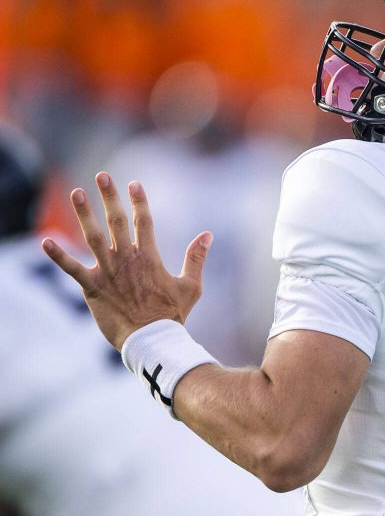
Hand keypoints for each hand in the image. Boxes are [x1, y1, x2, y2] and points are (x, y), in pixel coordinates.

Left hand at [41, 172, 211, 350]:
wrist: (151, 340)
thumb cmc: (172, 315)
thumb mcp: (191, 285)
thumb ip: (196, 258)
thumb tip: (207, 234)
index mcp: (150, 257)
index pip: (144, 221)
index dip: (139, 201)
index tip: (134, 183)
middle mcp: (127, 259)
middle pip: (117, 221)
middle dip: (110, 197)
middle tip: (102, 175)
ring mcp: (108, 272)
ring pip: (93, 237)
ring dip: (84, 214)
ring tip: (77, 192)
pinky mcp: (92, 287)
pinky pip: (71, 268)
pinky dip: (58, 255)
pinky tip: (45, 241)